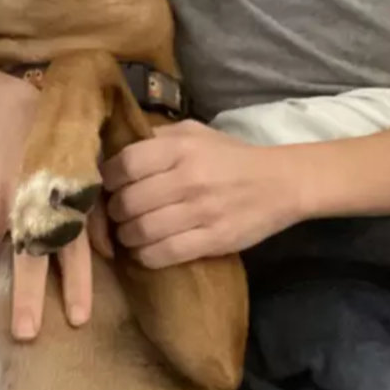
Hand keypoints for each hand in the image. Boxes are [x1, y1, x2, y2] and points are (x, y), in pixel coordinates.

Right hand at [0, 73, 99, 340]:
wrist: (9, 104)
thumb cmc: (53, 140)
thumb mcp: (83, 171)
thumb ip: (95, 212)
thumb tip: (110, 253)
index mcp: (61, 201)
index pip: (74, 249)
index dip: (78, 283)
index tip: (78, 320)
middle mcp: (28, 204)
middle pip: (28, 255)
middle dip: (25, 295)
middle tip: (23, 333)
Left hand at [101, 121, 299, 268]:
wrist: (282, 182)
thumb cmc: (231, 156)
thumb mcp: (195, 133)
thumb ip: (157, 138)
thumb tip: (114, 151)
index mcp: (181, 147)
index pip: (124, 165)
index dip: (108, 179)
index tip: (109, 186)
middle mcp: (188, 177)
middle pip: (127, 202)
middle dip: (114, 212)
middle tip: (118, 214)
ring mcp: (202, 211)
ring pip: (141, 231)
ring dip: (126, 237)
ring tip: (129, 233)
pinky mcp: (214, 240)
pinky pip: (163, 254)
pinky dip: (145, 256)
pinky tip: (145, 250)